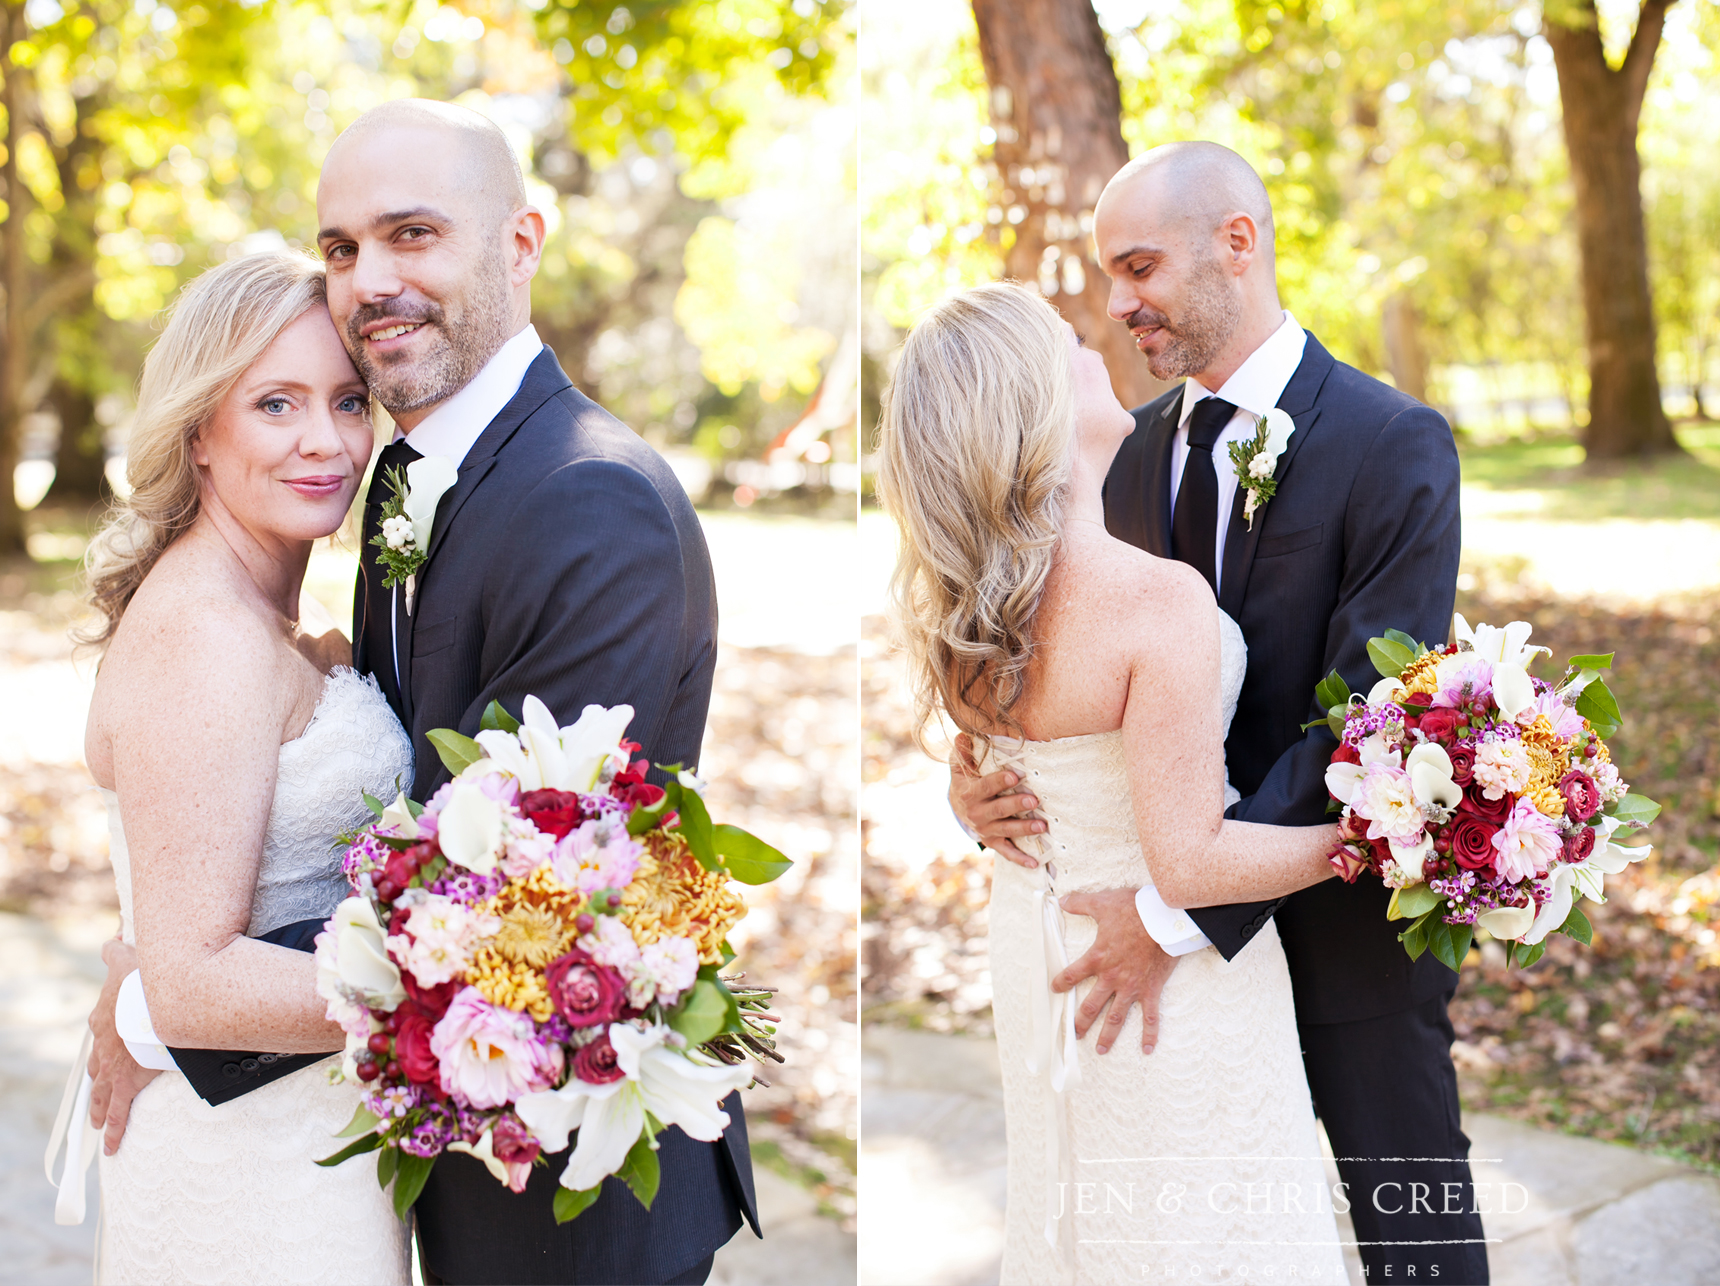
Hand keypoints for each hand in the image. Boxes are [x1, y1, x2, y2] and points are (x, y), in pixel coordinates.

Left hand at [87, 936, 159, 1155]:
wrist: (155, 1004)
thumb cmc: (144, 980)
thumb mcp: (128, 958)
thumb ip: (117, 950)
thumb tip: (112, 937)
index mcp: (104, 1017)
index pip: (101, 1027)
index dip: (107, 1034)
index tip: (112, 1042)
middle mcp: (102, 1045)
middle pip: (97, 1064)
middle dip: (99, 1078)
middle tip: (100, 1089)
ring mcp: (111, 1067)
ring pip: (99, 1092)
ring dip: (97, 1108)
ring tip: (95, 1122)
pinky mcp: (125, 1084)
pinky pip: (116, 1113)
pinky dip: (112, 1131)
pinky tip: (108, 1147)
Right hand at [948, 732, 1045, 867]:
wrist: (958, 808)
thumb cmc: (965, 782)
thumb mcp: (959, 768)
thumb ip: (962, 753)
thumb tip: (963, 735)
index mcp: (969, 794)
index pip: (985, 787)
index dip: (999, 781)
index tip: (1015, 775)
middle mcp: (976, 814)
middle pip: (998, 810)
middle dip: (1016, 805)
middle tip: (1034, 801)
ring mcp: (985, 830)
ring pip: (1006, 830)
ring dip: (1024, 829)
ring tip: (1042, 826)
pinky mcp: (993, 841)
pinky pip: (1007, 852)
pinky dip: (1020, 858)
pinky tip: (1035, 862)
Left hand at [1053, 888, 1180, 1054]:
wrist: (1165, 919)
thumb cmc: (1135, 910)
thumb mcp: (1103, 903)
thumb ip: (1080, 903)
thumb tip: (1061, 900)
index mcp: (1098, 958)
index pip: (1072, 974)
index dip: (1061, 982)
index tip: (1055, 989)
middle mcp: (1112, 977)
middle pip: (1091, 1005)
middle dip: (1081, 1021)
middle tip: (1075, 1033)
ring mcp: (1132, 987)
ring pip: (1116, 1017)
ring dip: (1107, 1035)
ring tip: (1100, 1049)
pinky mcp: (1151, 990)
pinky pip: (1150, 1017)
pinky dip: (1149, 1034)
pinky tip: (1146, 1049)